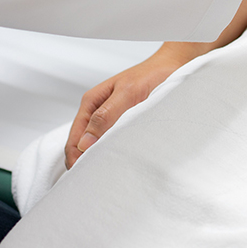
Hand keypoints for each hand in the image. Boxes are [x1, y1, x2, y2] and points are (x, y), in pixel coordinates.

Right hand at [64, 43, 207, 168]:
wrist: (172, 66)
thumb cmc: (151, 74)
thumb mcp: (128, 93)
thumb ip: (106, 115)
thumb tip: (86, 142)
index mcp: (91, 102)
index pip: (75, 138)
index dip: (76, 159)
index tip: (83, 175)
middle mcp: (97, 111)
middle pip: (82, 145)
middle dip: (84, 163)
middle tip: (94, 181)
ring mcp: (109, 118)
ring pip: (97, 145)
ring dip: (98, 158)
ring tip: (105, 174)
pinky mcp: (123, 122)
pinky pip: (112, 141)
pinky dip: (112, 152)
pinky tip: (119, 161)